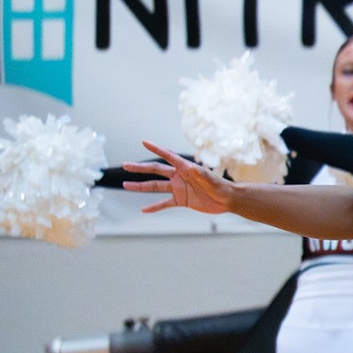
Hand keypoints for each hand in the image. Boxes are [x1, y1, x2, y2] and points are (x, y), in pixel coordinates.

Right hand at [122, 141, 236, 214]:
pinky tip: (143, 210)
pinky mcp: (180, 200)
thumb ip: (200, 174)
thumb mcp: (210, 180)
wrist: (226, 200)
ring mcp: (178, 188)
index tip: (143, 142)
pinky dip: (154, 207)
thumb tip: (191, 168)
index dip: (156, 149)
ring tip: (125, 185)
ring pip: (155, 186)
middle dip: (140, 168)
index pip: (167, 156)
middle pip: (155, 171)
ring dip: (140, 186)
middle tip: (125, 165)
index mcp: (185, 168)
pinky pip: (164, 203)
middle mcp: (178, 176)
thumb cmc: (221, 186)